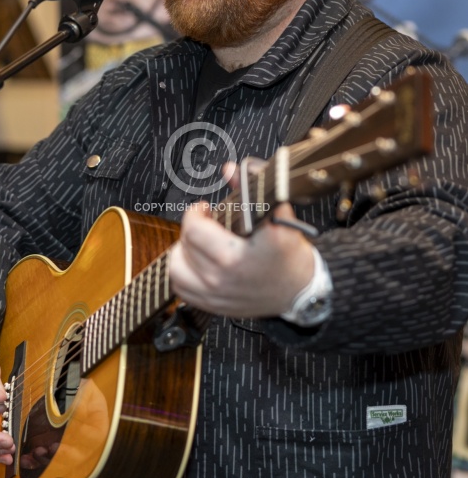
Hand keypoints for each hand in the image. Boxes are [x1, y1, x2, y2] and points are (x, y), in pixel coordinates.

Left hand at [169, 200, 314, 318]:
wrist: (301, 291)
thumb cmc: (290, 257)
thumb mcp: (279, 217)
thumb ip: (252, 190)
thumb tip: (230, 170)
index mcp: (235, 257)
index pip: (194, 229)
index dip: (195, 213)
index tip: (205, 209)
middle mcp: (221, 278)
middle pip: (184, 245)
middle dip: (192, 228)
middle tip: (205, 223)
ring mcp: (216, 295)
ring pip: (176, 268)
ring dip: (183, 251)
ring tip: (198, 244)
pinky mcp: (214, 306)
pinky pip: (181, 289)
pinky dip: (183, 273)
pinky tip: (196, 263)